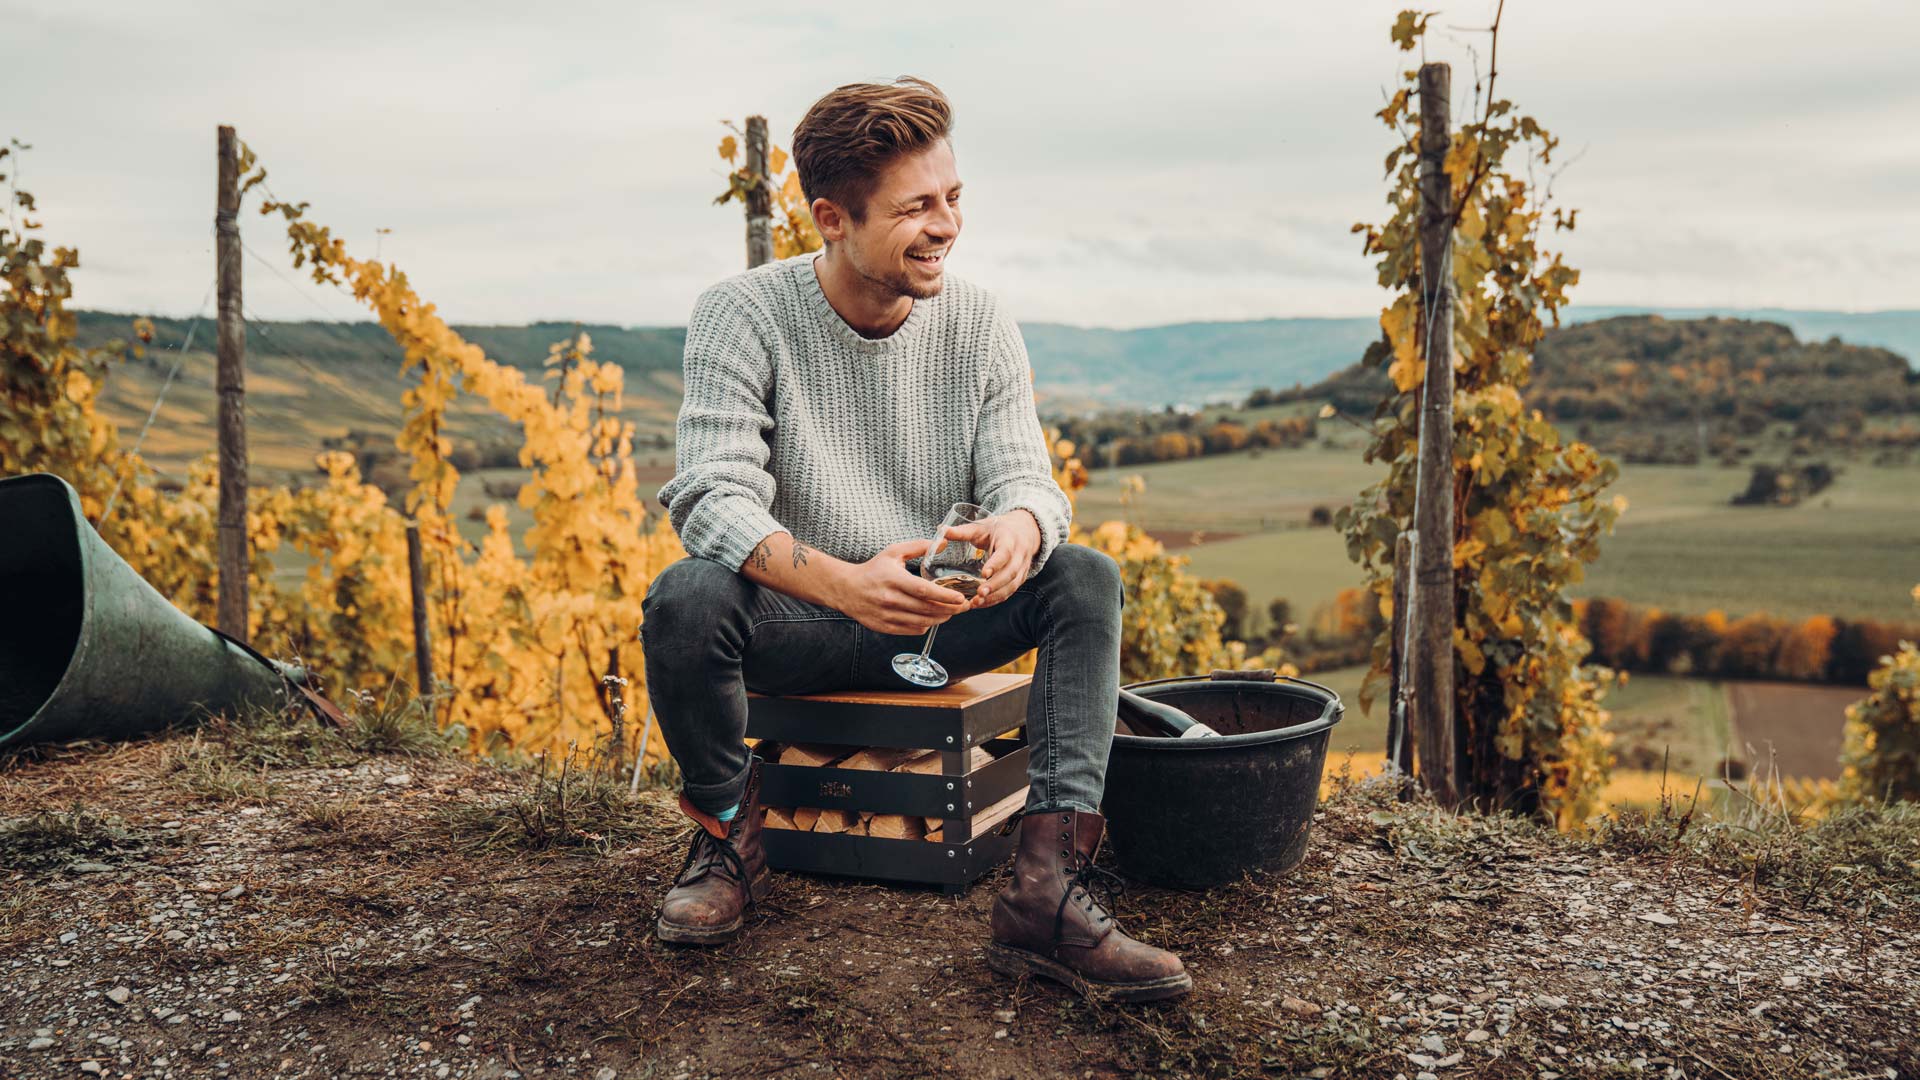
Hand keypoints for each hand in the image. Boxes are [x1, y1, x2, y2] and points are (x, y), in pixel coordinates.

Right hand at [831, 539, 971, 635]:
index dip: (944, 596)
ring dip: (940, 619)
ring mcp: (887, 615)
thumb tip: (942, 543)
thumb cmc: (872, 569)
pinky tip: (932, 618)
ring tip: (951, 612)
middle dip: (949, 609)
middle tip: (963, 606)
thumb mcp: (893, 553)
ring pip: (922, 622)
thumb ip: (918, 547)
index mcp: (893, 580)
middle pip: (926, 609)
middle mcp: (890, 599)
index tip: (960, 597)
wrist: (846, 589)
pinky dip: (926, 625)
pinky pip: (912, 630)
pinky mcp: (885, 627)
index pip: (923, 590)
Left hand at [944, 510, 1039, 610]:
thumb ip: (962, 531)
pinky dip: (996, 599)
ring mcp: (1022, 569)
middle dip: (995, 585)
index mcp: (1010, 539)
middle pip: (1010, 573)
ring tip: (977, 602)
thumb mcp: (982, 526)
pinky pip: (1010, 592)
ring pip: (1012, 585)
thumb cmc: (999, 529)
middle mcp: (1019, 555)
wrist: (1024, 531)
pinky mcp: (1020, 579)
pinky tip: (982, 604)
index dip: (995, 564)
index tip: (984, 574)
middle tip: (979, 594)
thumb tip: (941, 530)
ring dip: (995, 596)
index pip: (1005, 553)